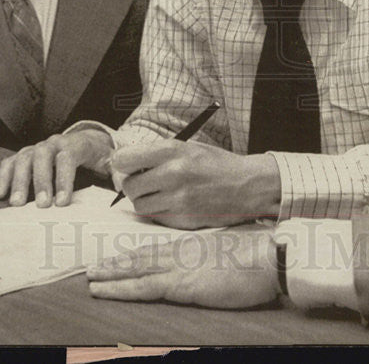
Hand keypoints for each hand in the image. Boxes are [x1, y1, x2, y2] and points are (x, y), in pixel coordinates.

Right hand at [0, 129, 112, 206]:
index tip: (61, 203)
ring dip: (18, 181)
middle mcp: (54, 142)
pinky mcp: (24, 155)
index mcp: (76, 143)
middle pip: (42, 157)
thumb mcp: (111, 161)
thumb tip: (121, 186)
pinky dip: (2, 177)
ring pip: (23, 159)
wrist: (87, 141)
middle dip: (41, 182)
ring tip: (16, 205)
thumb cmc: (98, 157)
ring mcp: (37, 147)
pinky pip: (9, 163)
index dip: (64, 179)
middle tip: (41, 206)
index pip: (67, 157)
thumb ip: (116, 172)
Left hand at [87, 226, 279, 308]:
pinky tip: (103, 290)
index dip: (133, 255)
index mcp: (192, 245)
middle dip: (114, 264)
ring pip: (135, 269)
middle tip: (91, 268)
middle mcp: (180, 252)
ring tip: (90, 278)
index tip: (116, 258)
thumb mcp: (230, 251)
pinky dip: (119, 287)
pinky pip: (143, 287)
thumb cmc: (258, 255)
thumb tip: (208, 264)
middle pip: (139, 257)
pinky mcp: (182, 284)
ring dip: (110, 274)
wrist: (269, 254)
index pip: (155, 250)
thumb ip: (213, 256)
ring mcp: (179, 267)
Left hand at [111, 140, 280, 228]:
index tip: (126, 165)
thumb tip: (122, 162)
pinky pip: (156, 218)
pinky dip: (160, 212)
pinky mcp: (183, 220)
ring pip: (139, 206)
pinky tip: (175, 204)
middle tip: (146, 182)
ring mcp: (177, 199)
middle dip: (132, 185)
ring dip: (145, 201)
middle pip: (128, 186)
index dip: (121, 163)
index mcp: (172, 150)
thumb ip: (156, 154)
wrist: (248, 186)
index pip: (124, 159)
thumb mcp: (187, 147)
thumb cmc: (216, 164)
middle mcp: (173, 174)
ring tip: (161, 193)